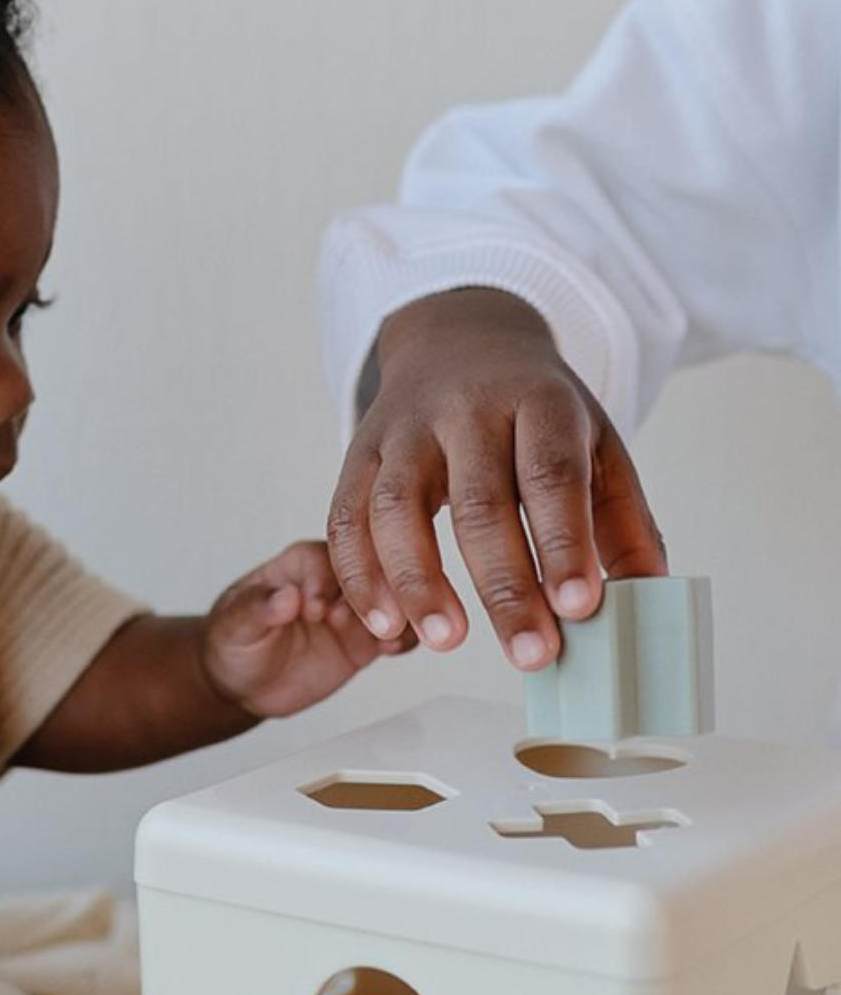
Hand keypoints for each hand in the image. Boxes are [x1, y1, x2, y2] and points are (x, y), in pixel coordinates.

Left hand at [202, 538, 411, 719]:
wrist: (245, 683)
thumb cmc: (234, 643)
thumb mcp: (234, 626)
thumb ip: (258, 609)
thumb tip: (285, 597)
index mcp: (300, 563)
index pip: (327, 558)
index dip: (326, 582)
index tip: (317, 610)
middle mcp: (333, 580)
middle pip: (370, 572)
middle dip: (374, 594)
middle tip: (365, 621)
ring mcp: (354, 609)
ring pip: (391, 600)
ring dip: (398, 614)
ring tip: (388, 634)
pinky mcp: (366, 639)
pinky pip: (398, 632)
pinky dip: (403, 638)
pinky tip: (393, 648)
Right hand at [327, 287, 666, 668]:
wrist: (460, 340)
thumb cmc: (535, 414)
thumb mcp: (596, 447)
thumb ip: (624, 524)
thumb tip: (647, 603)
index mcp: (539, 401)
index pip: (550, 473)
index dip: (564, 542)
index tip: (579, 606)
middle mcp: (466, 408)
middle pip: (478, 501)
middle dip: (504, 585)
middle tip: (530, 653)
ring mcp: (405, 430)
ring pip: (397, 506)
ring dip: (419, 582)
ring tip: (447, 643)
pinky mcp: (360, 453)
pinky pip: (347, 517)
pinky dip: (361, 575)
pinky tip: (386, 623)